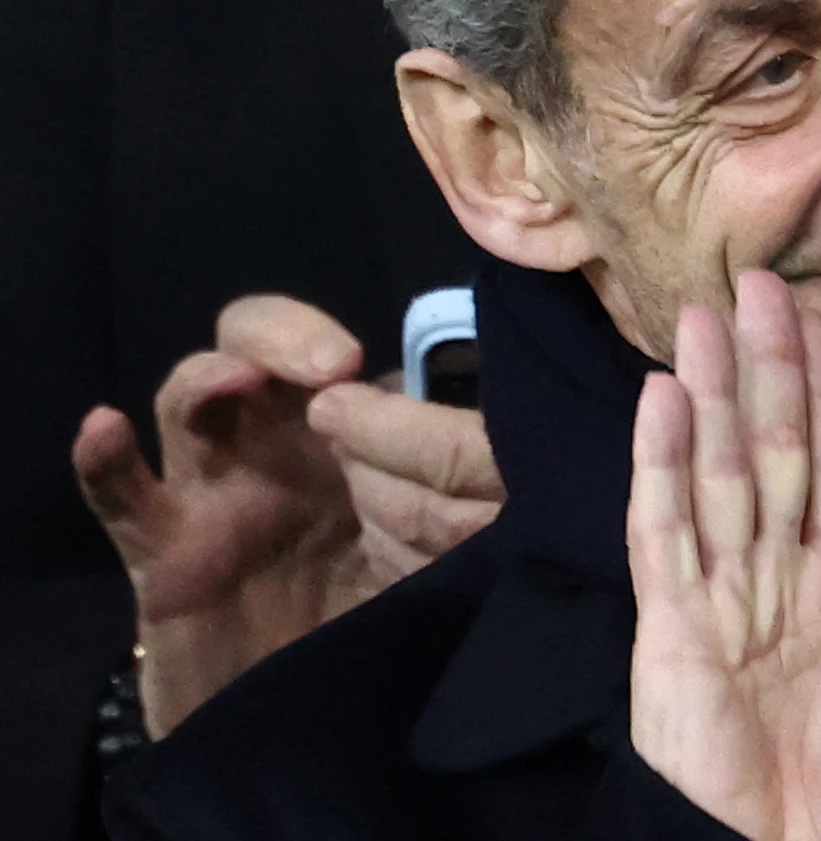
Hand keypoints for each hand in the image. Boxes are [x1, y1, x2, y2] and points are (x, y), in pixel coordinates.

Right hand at [71, 295, 502, 735]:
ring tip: (240, 379)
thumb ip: (458, 498)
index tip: (408, 386)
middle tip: (334, 363)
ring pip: (190, 399)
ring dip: (210, 377)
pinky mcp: (162, 552)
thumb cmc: (392, 623)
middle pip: (263, 348)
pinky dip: (104, 460)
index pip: (352, 361)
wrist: (323, 729)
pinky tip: (105, 428)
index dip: (376, 366)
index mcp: (355, 437)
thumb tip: (471, 428)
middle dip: (289, 336)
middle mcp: (282, 447)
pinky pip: (119, 495)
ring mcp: (216, 493)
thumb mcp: (445, 557)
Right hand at [625, 271, 820, 840]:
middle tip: (758, 283)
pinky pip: (665, 533)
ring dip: (714, 392)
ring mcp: (717, 604)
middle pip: (768, 454)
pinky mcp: (669, 634)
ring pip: (716, 474)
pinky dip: (660, 464)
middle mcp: (770, 587)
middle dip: (766, 371)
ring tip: (707, 312)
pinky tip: (664, 397)